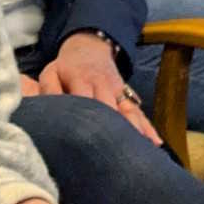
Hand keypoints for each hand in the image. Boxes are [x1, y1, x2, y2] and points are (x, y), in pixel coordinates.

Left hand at [34, 30, 163, 146]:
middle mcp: (104, 86)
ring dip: (135, 130)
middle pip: (111, 110)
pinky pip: (139, 112)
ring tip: (139, 151)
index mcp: (82, 79)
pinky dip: (147, 127)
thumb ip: (49, 89)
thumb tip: (50, 109)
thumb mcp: (52, 72)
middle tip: (115, 155)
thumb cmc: (66, 67)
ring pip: (128, 112)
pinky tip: (154, 142)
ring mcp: (118, 92)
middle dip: (114, 131)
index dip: (88, 119)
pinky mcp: (127, 97)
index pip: (86, 101)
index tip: (88, 140)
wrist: (89, 48)